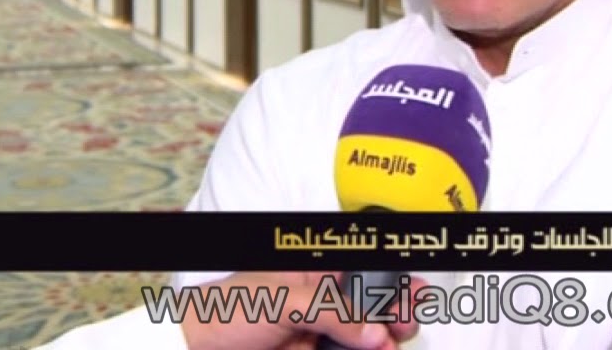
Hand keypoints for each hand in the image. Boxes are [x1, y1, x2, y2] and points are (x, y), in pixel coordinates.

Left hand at [181, 272, 421, 349]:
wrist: (196, 348)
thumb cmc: (229, 310)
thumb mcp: (286, 302)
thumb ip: (334, 314)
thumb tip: (376, 334)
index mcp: (318, 272)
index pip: (367, 269)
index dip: (394, 279)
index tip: (415, 293)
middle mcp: (325, 301)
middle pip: (376, 306)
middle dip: (396, 315)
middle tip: (402, 325)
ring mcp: (322, 332)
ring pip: (368, 338)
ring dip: (384, 343)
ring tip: (386, 347)